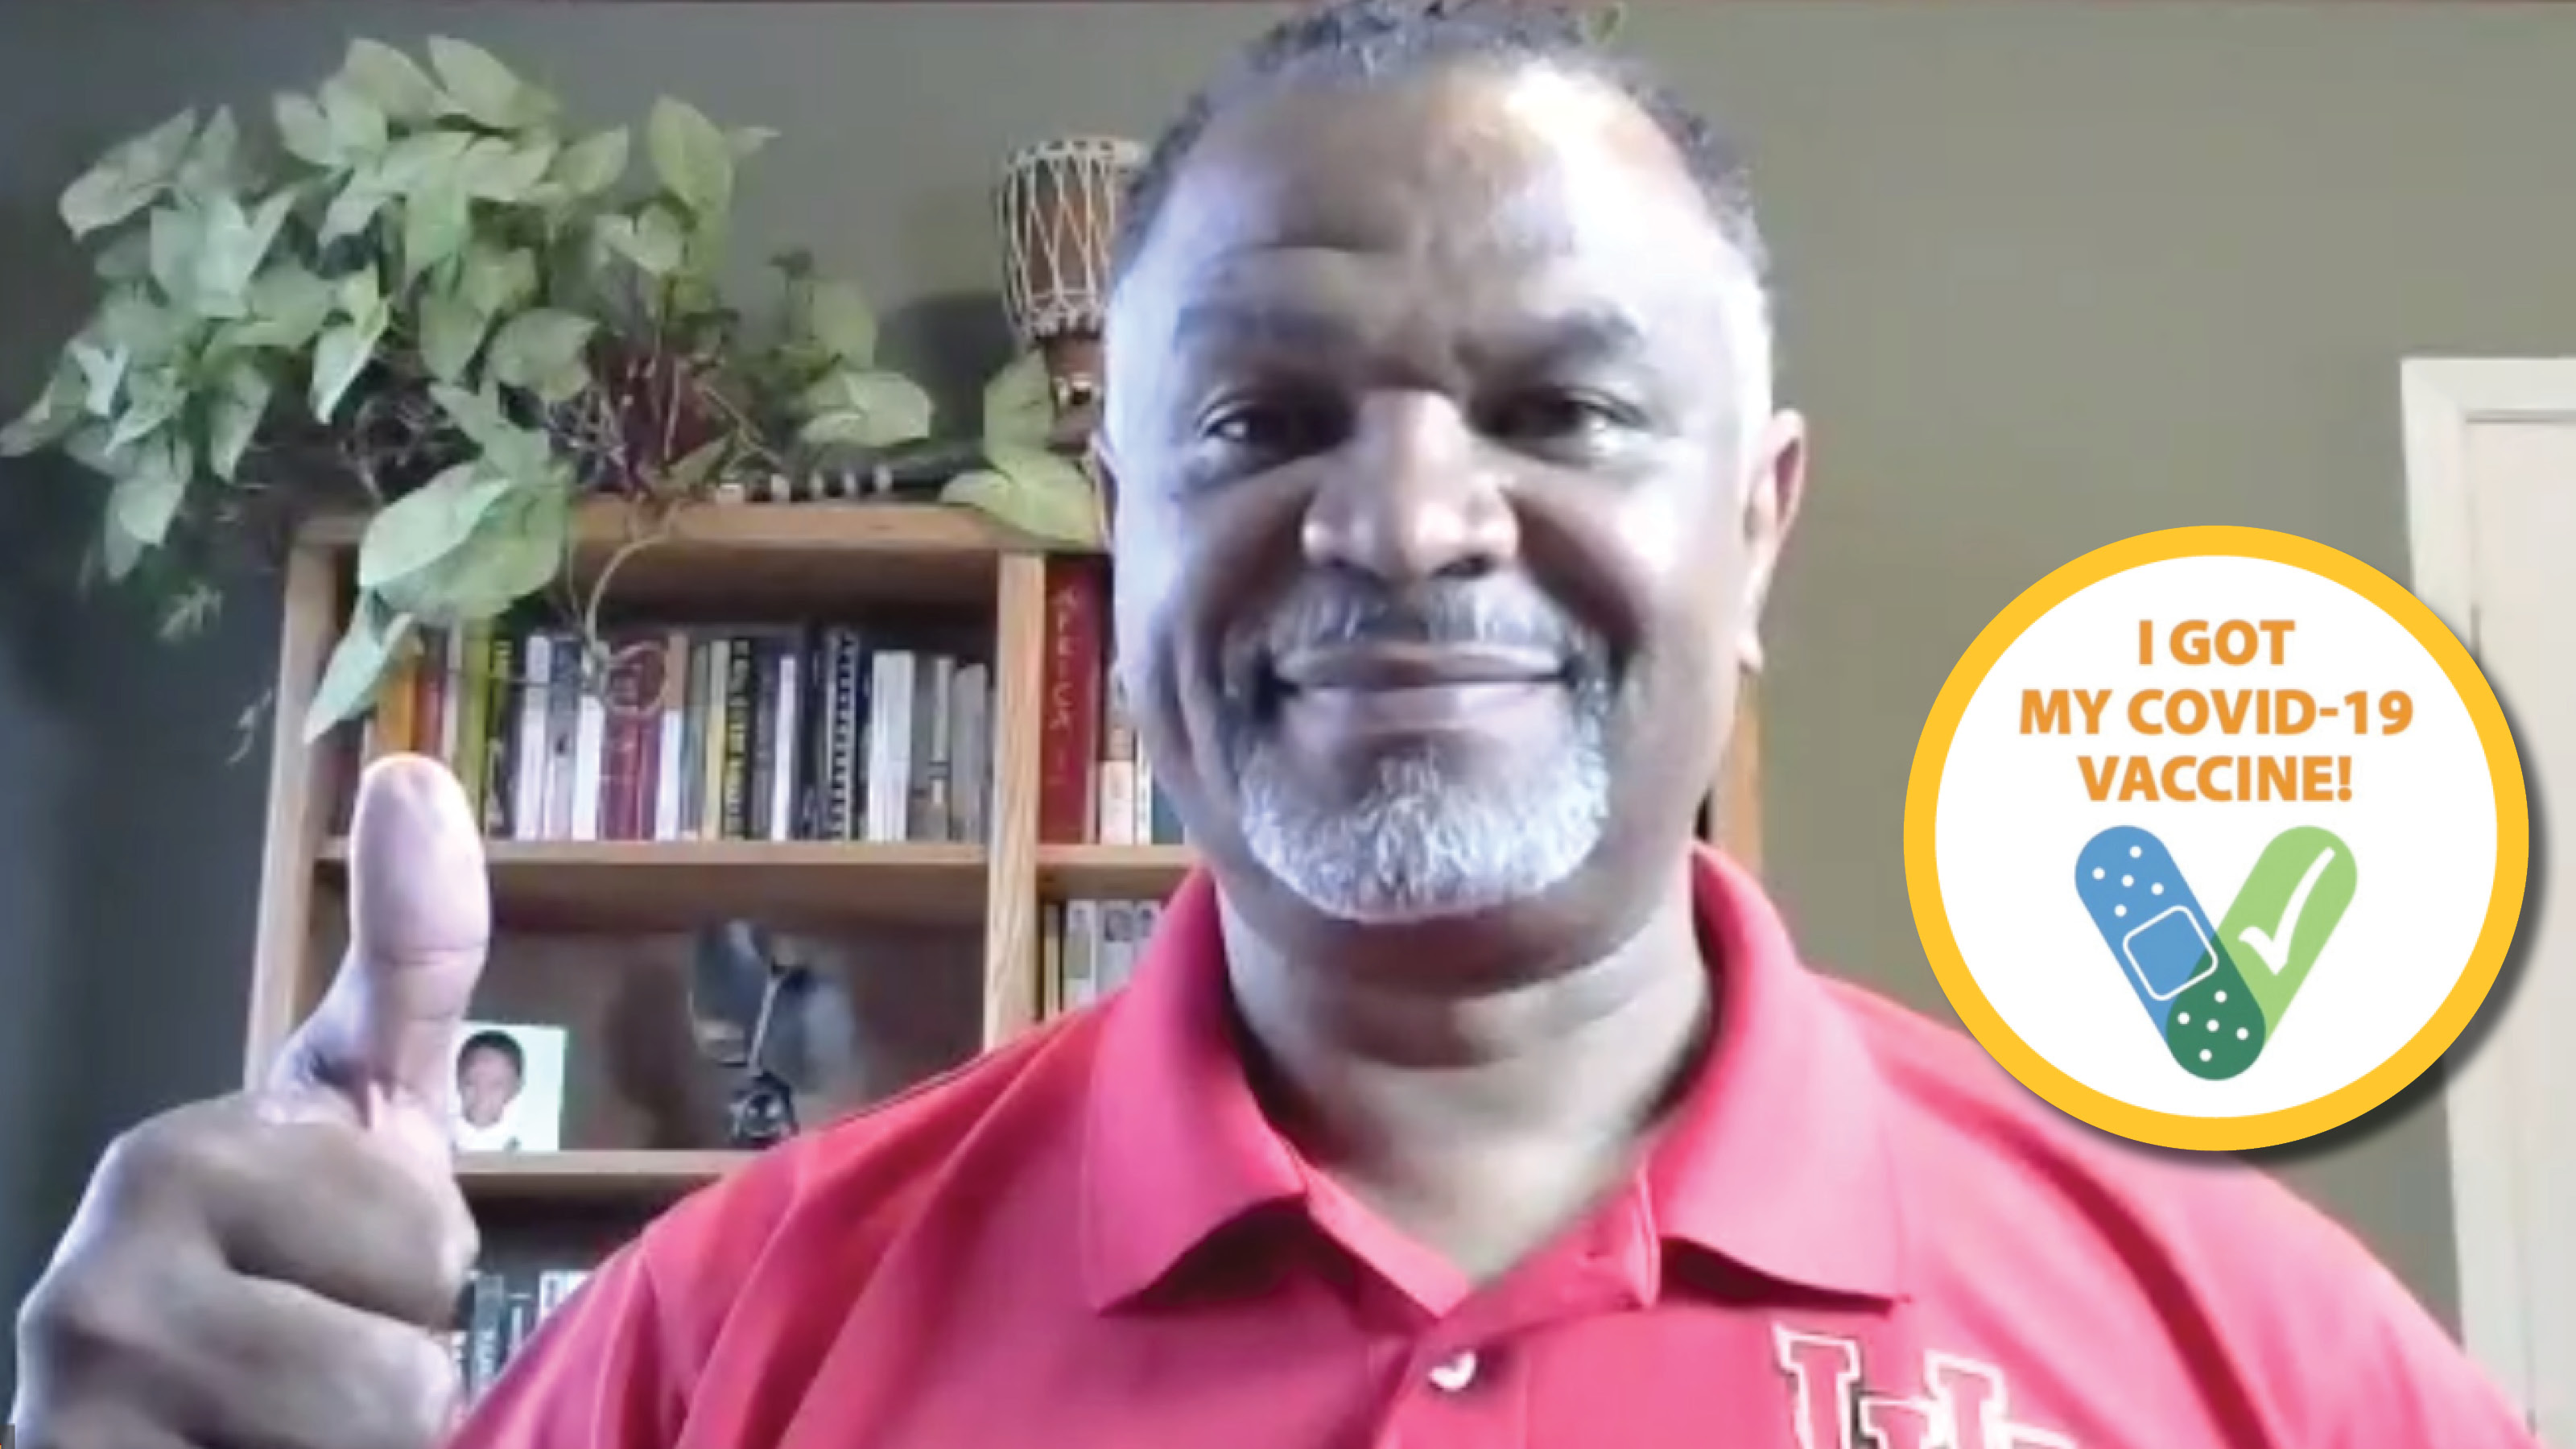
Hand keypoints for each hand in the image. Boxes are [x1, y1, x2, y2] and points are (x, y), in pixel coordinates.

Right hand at [14, 755, 491, 1448]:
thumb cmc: (298, 1259)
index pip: (426, 1246)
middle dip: (399, 1376)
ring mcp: (68, 1421)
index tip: (343, 1255)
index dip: (426, 1269)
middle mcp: (81, 1298)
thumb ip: (412, 961)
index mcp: (164, 1167)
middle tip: (320, 1354)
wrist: (195, 1423)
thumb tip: (417, 771)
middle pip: (398, 1376)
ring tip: (287, 1426)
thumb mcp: (367, 1106)